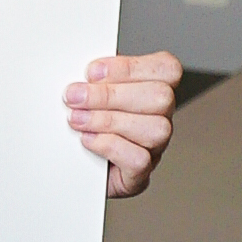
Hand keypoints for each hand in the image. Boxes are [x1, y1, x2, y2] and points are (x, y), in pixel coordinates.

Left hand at [64, 52, 181, 198]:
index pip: (167, 68)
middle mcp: (161, 118)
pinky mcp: (139, 174)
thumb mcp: (90, 93)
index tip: (92, 72)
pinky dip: (109, 146)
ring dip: (108, 121)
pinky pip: (139, 159)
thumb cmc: (87, 123)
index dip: (130, 67)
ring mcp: (154, 148)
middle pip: (161, 97)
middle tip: (75, 97)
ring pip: (155, 129)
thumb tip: (79, 77)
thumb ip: (94, 80)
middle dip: (111, 95)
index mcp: (153, 89)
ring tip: (77, 119)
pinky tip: (87, 139)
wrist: (76, 167)